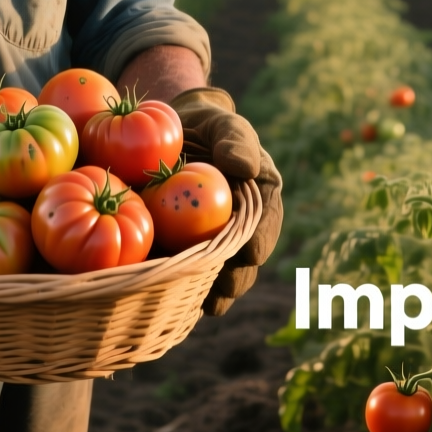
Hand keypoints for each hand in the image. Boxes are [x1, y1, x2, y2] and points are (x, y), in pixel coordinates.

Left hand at [170, 88, 283, 314]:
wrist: (172, 134)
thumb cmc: (207, 127)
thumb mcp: (224, 125)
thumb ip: (237, 140)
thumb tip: (243, 168)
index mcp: (261, 201)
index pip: (265, 225)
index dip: (259, 241)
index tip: (250, 252)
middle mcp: (241, 229)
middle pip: (244, 262)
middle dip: (235, 279)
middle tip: (224, 290)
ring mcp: (212, 244)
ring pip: (217, 276)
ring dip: (211, 293)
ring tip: (202, 306)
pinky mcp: (183, 251)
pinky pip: (183, 273)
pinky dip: (178, 287)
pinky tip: (166, 299)